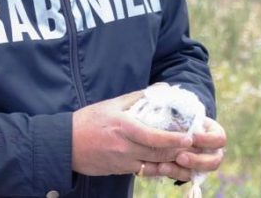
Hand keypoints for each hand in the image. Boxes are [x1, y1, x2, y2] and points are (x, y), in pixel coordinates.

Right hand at [72, 90, 193, 175]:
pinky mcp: (120, 170)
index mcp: (122, 127)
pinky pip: (145, 171)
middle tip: (195, 148)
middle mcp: (124, 147)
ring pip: (154, 166)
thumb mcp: (111, 104)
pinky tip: (169, 166)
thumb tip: (162, 88)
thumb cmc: (88, 120)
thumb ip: (138, 97)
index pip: (153, 137)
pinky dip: (159, 169)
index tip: (188, 137)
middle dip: (179, 152)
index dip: (174, 139)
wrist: (65, 144)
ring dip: (172, 163)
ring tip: (188, 159)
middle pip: (158, 153)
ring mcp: (122, 161)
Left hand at [151, 117, 226, 181]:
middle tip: (180, 157)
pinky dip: (174, 173)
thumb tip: (172, 105)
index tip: (193, 137)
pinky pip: (186, 177)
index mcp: (213, 133)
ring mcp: (202, 162)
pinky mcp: (189, 171)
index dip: (208, 140)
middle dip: (198, 161)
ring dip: (184, 170)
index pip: (220, 139)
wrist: (166, 125)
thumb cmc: (174, 114)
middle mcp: (212, 150)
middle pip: (215, 160)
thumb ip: (179, 111)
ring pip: (201, 173)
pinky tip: (162, 167)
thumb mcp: (177, 110)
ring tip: (165, 166)